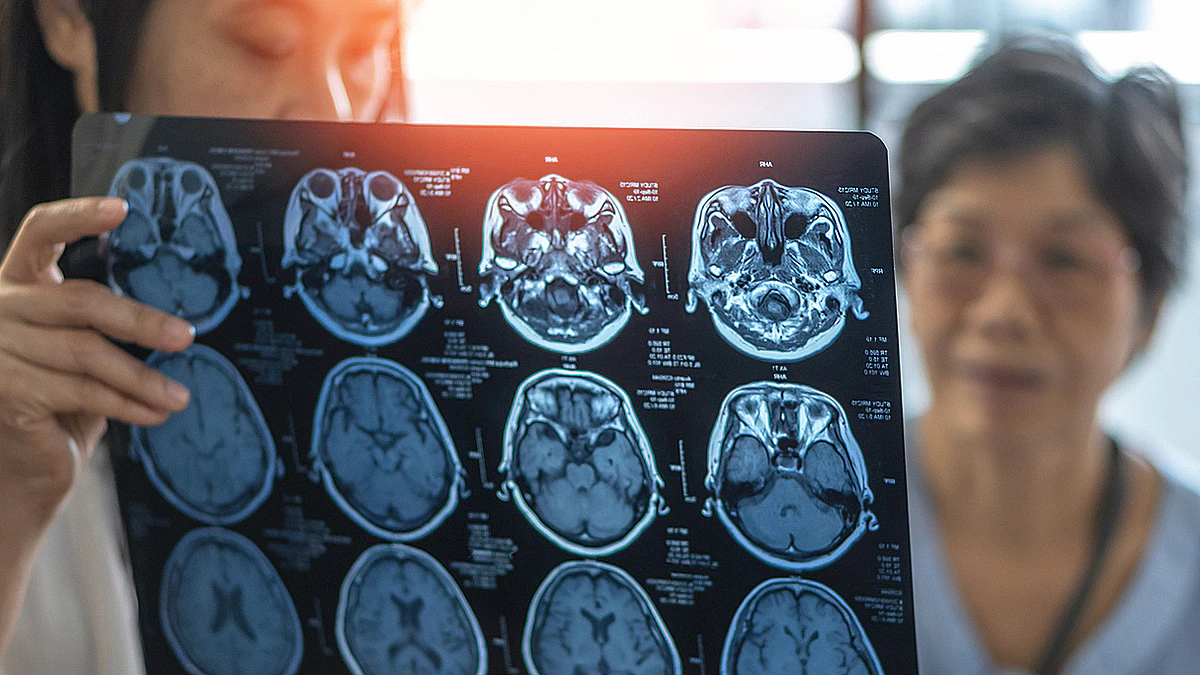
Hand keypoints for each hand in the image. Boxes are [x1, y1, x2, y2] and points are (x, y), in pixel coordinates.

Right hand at [0, 197, 194, 515]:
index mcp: (18, 283)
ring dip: (143, 378)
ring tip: (179, 396)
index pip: (40, 232)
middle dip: (140, 320)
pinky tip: (156, 413)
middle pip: (79, 300)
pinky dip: (128, 403)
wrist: (26, 463)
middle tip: (185, 337)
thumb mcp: (82, 348)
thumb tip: (176, 315)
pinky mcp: (8, 390)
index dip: (77, 215)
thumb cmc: (60, 398)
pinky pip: (83, 391)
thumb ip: (104, 322)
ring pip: (87, 353)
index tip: (122, 209)